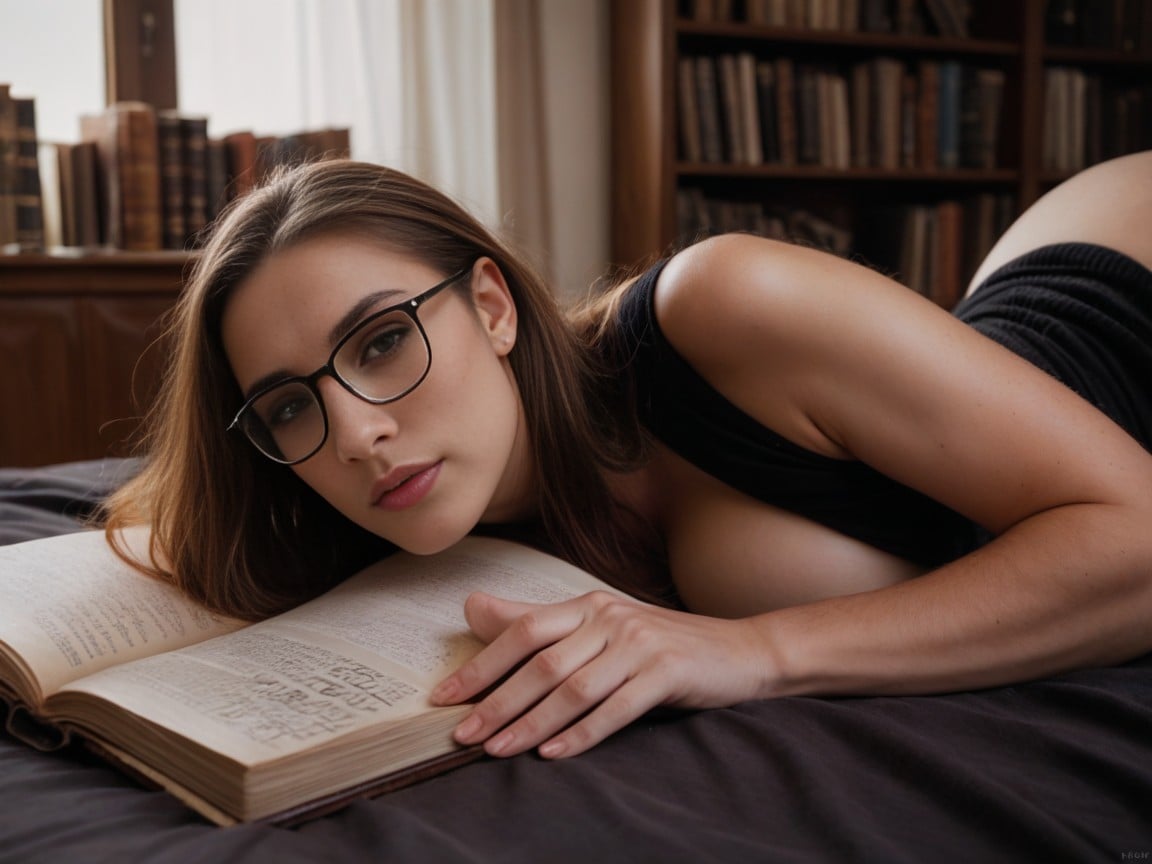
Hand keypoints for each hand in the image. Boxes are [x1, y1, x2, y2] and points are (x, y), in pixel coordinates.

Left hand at [429, 590, 770, 758]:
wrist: (739, 651)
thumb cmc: (659, 645)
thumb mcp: (599, 627)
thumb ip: (538, 622)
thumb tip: (471, 607)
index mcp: (587, 604)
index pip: (522, 631)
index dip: (480, 665)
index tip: (443, 697)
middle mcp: (609, 617)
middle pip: (540, 663)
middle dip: (496, 702)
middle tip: (461, 736)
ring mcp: (638, 643)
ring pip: (572, 689)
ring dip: (530, 723)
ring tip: (496, 751)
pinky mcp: (665, 672)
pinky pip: (614, 708)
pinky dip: (581, 734)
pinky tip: (552, 754)